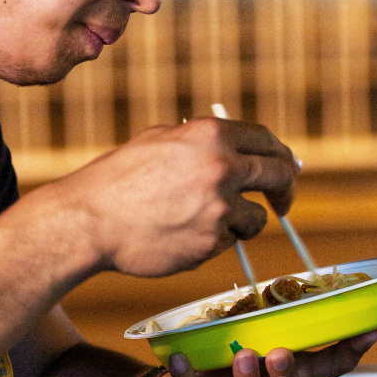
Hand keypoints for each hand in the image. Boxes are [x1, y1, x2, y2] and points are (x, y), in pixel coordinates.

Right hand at [65, 116, 298, 278]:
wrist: (90, 220)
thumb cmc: (119, 179)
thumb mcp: (160, 141)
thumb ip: (204, 142)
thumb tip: (243, 149)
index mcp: (211, 135)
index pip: (267, 140)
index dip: (281, 155)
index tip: (286, 169)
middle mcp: (222, 165)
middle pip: (278, 174)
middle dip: (285, 190)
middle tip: (282, 203)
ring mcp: (220, 205)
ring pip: (256, 217)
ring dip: (241, 222)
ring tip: (201, 222)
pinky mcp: (212, 240)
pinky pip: (230, 241)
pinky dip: (215, 241)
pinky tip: (182, 235)